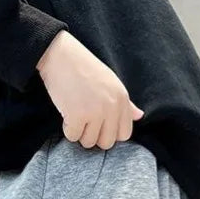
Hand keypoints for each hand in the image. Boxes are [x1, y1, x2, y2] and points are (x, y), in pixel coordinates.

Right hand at [36, 30, 143, 149]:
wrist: (60, 55)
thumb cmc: (84, 69)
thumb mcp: (110, 83)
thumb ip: (126, 104)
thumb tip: (139, 116)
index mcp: (122, 98)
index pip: (124, 134)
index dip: (109, 132)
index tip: (99, 122)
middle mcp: (112, 106)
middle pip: (106, 143)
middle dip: (93, 135)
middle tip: (84, 117)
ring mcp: (95, 111)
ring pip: (89, 142)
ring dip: (79, 132)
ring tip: (75, 111)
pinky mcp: (78, 115)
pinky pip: (73, 137)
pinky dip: (67, 128)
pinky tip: (67, 111)